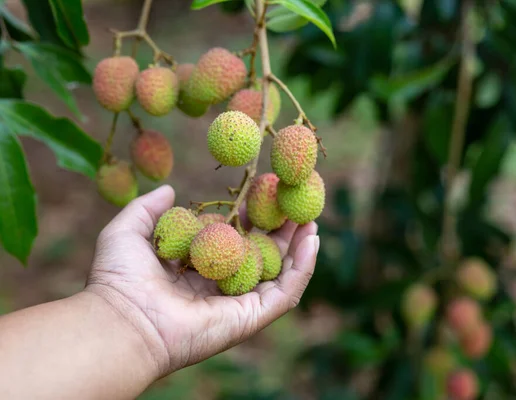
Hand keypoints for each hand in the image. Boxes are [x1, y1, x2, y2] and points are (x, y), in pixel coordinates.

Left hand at [86, 185, 318, 377]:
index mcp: (197, 270)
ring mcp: (238, 304)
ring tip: (311, 218)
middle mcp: (221, 288)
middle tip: (295, 204)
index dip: (251, 219)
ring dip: (298, 247)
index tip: (263, 195)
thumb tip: (170, 190)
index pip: (234, 241)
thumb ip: (148, 208)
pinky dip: (303, 268)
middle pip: (262, 256)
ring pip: (279, 274)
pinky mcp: (251, 317)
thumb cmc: (119, 279)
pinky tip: (311, 240)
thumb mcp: (129, 231)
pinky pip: (286, 292)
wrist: (122, 319)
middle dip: (281, 231)